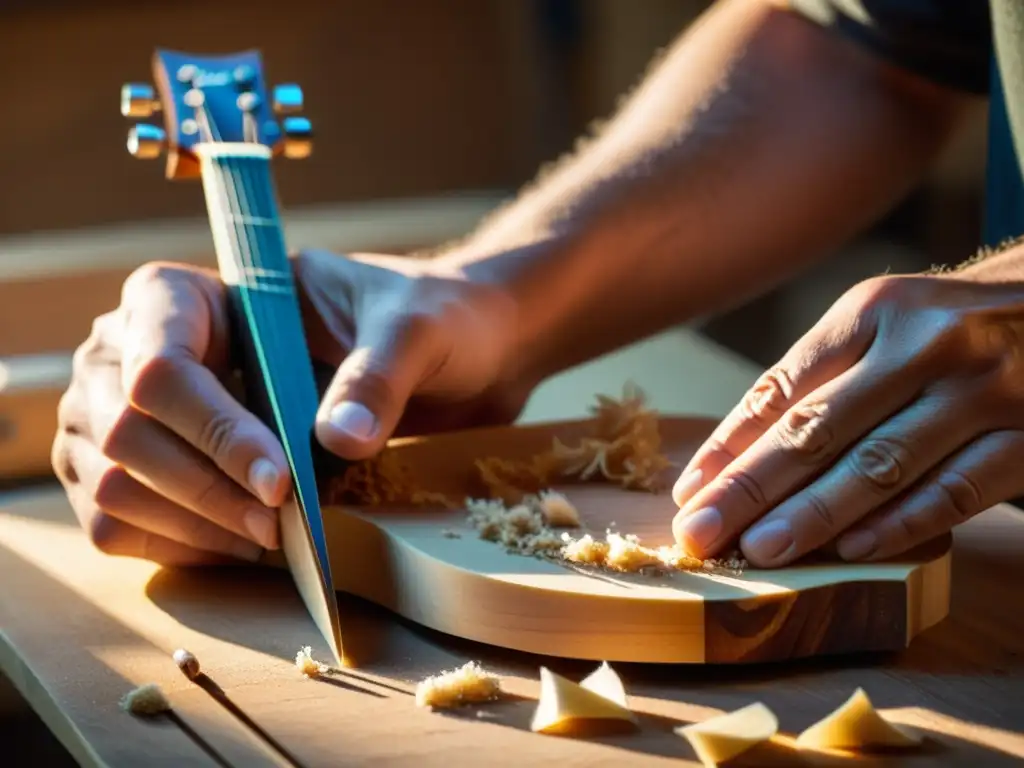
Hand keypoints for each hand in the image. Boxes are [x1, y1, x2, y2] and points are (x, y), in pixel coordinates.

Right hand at [52, 251, 527, 565]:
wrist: (437, 357)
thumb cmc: (417, 321)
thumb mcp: (414, 329)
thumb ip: (378, 372)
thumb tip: (339, 437)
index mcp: (187, 296)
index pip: (161, 364)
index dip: (212, 430)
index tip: (281, 481)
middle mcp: (136, 349)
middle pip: (126, 431)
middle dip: (206, 489)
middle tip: (283, 524)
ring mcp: (129, 412)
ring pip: (114, 483)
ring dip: (192, 524)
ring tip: (272, 536)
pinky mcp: (145, 467)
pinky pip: (120, 521)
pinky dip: (179, 545)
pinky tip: (243, 543)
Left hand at [670, 274, 1023, 566]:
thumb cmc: (949, 327)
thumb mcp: (882, 326)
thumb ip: (816, 383)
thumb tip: (729, 460)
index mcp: (873, 311)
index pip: (782, 388)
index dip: (730, 447)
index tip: (690, 494)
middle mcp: (924, 344)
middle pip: (819, 429)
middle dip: (751, 488)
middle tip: (701, 534)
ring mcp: (981, 390)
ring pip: (880, 464)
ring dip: (813, 514)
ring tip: (759, 550)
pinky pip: (956, 490)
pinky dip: (901, 524)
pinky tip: (851, 550)